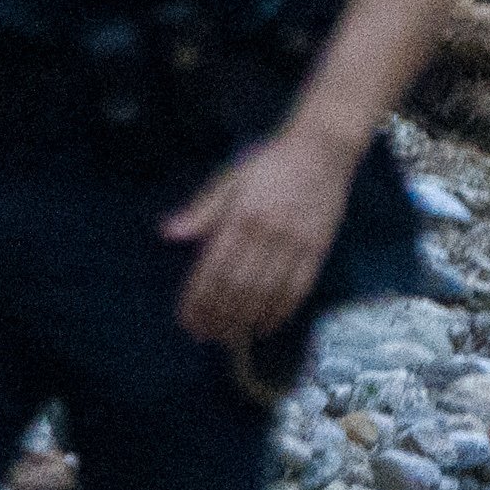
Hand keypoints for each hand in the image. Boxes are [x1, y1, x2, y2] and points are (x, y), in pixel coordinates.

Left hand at [163, 114, 361, 346]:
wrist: (321, 151)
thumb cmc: (270, 164)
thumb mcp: (230, 180)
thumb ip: (202, 211)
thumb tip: (168, 234)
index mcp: (240, 216)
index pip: (213, 269)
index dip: (198, 299)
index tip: (186, 319)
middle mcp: (266, 235)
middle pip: (238, 288)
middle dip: (218, 317)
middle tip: (204, 336)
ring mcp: (294, 245)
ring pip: (266, 295)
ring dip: (245, 321)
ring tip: (228, 338)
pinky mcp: (317, 251)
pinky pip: (297, 291)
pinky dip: (279, 313)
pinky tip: (264, 326)